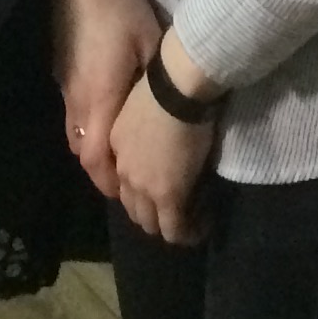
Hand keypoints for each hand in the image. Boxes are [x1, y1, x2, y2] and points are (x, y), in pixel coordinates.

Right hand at [47, 0, 162, 198]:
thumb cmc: (119, 9)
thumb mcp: (150, 43)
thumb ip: (156, 80)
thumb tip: (174, 104)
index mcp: (101, 98)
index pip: (99, 157)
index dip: (113, 181)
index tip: (132, 195)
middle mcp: (78, 102)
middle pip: (83, 156)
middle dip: (103, 177)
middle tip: (127, 188)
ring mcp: (67, 90)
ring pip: (75, 139)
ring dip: (94, 158)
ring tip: (118, 165)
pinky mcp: (64, 76)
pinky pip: (73, 120)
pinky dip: (87, 135)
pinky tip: (105, 130)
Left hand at [106, 40, 222, 244]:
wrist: (175, 90)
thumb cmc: (165, 86)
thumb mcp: (143, 108)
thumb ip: (148, 130)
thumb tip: (164, 134)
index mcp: (116, 146)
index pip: (125, 180)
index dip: (144, 191)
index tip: (165, 190)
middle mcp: (123, 171)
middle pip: (133, 208)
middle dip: (154, 214)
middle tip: (178, 210)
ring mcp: (143, 187)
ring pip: (150, 222)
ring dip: (169, 225)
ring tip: (191, 220)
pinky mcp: (168, 196)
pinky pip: (174, 228)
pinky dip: (187, 233)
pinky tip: (201, 228)